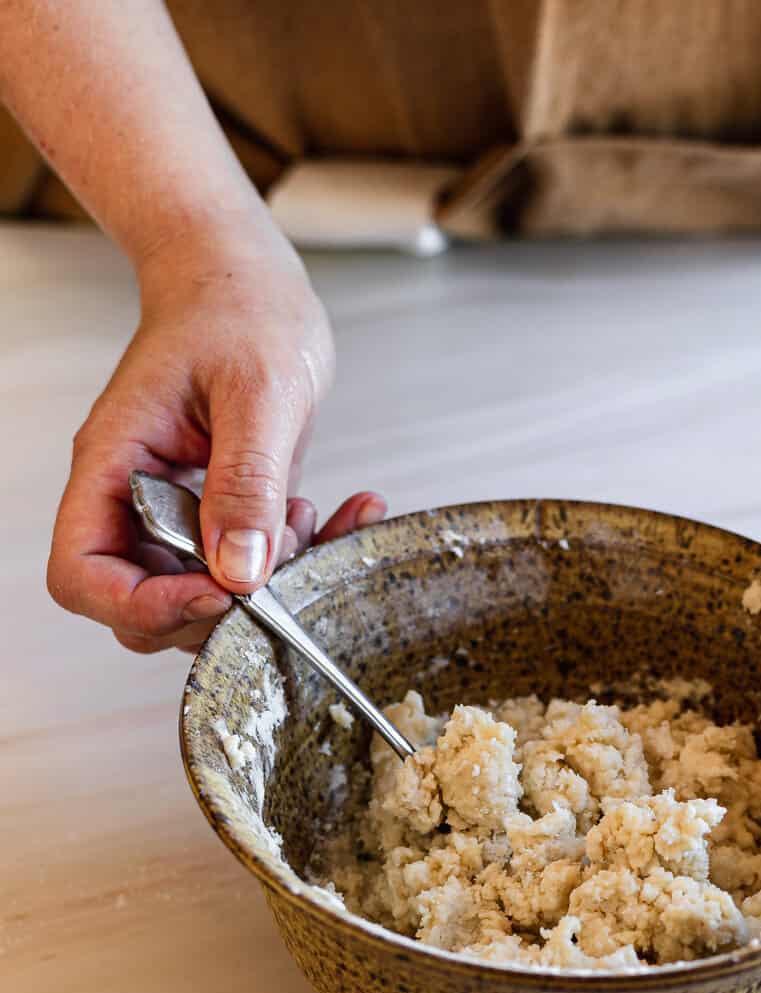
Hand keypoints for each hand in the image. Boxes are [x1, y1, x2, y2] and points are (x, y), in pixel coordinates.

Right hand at [47, 225, 385, 653]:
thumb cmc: (236, 308)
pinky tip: (341, 515)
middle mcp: (133, 498)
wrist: (249, 280)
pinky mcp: (221, 516)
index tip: (218, 591)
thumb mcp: (257, 390)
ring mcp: (176, 512)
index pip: (83, 575)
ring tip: (308, 520)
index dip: (142, 606)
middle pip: (139, 607)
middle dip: (216, 606)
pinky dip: (298, 559)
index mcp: (111, 464)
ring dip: (265, 586)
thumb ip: (247, 482)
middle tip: (278, 564)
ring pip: (202, 597)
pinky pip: (249, 568)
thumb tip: (239, 572)